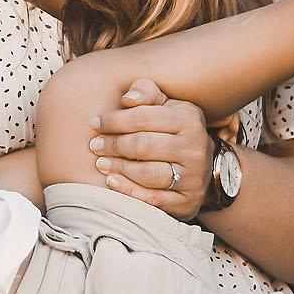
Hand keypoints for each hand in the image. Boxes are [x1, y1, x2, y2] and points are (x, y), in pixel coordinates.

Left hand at [90, 77, 215, 219]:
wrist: (199, 162)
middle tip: (95, 145)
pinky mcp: (187, 201)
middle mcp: (195, 148)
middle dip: (114, 145)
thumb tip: (127, 99)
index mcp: (189, 119)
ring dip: (119, 168)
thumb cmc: (171, 128)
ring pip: (148, 174)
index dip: (114, 120)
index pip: (142, 118)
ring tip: (101, 163)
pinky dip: (129, 190)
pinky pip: (153, 198)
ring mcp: (193, 177)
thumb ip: (145, 92)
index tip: (95, 123)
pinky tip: (111, 181)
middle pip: (144, 146)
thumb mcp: (164, 104)